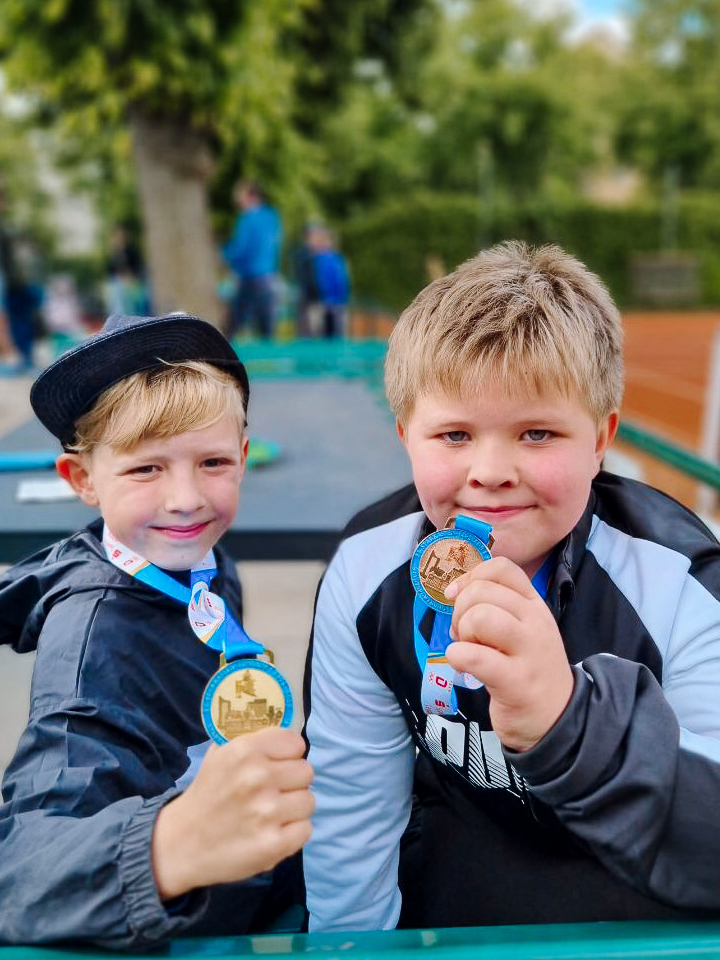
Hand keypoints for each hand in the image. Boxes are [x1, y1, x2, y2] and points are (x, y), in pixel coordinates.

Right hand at [152, 728, 313, 899]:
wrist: (180, 843)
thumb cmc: (207, 794)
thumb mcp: (221, 754)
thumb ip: (253, 741)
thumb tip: (288, 732)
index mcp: (245, 750)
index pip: (295, 743)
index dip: (288, 755)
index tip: (278, 765)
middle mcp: (258, 777)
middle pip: (306, 772)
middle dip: (292, 782)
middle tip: (273, 793)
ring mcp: (267, 812)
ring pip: (308, 801)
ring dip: (294, 809)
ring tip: (271, 814)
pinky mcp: (273, 844)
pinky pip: (306, 830)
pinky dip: (293, 833)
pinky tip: (273, 833)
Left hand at [444, 557, 573, 752]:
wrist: (558, 719)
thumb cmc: (528, 670)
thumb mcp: (521, 630)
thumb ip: (495, 607)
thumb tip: (455, 592)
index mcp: (534, 605)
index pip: (502, 568)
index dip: (471, 577)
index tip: (458, 598)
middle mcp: (535, 622)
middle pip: (483, 591)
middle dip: (460, 611)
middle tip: (465, 635)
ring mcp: (528, 652)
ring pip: (480, 617)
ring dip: (462, 633)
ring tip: (469, 649)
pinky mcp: (516, 682)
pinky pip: (473, 656)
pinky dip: (458, 656)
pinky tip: (463, 664)